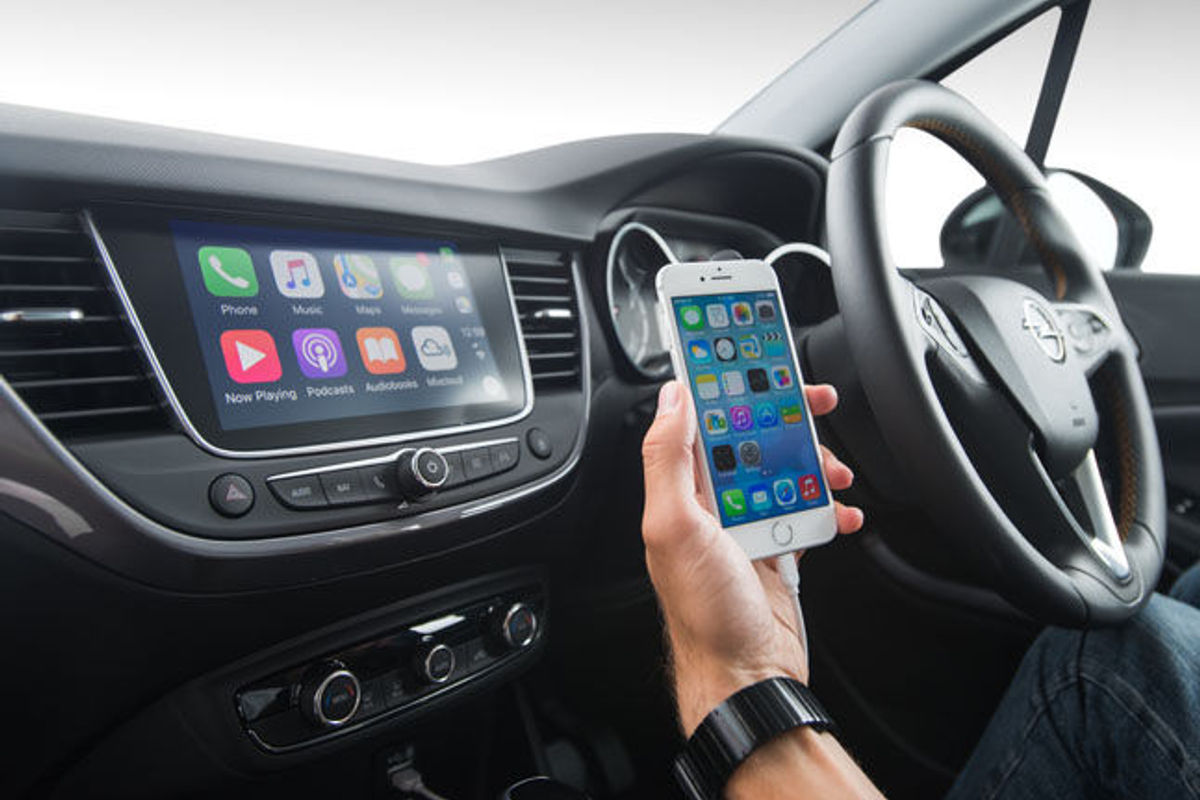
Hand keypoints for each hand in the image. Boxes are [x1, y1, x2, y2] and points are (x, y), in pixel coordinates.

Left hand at [641, 380, 861, 735]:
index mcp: (681, 490)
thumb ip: (668, 459)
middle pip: (751, 436)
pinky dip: (830, 507)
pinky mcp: (778, 547)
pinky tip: (844, 509)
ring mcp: (747, 524)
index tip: (748, 353)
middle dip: (784, 416)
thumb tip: (672, 397)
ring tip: (835, 470)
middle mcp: (711, 503)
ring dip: (814, 462)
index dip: (723, 383)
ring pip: (785, 468)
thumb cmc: (705, 613)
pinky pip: (807, 511)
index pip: (699, 419)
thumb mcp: (675, 528)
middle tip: (814, 400)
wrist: (746, 677)